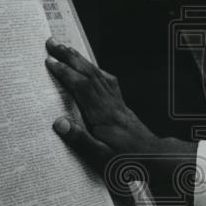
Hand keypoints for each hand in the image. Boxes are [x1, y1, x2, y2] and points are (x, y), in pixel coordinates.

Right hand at [45, 38, 196, 189]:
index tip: (49, 61)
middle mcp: (111, 104)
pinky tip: (93, 70)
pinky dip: (97, 72)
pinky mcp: (122, 108)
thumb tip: (58, 123)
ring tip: (67, 50)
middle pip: (89, 74)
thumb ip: (80, 140)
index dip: (65, 72)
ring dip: (81, 61)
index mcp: (103, 115)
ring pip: (98, 75)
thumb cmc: (128, 162)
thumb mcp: (101, 158)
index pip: (82, 86)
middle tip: (52, 43)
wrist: (156, 160)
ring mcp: (117, 104)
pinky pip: (108, 82)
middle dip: (70, 57)